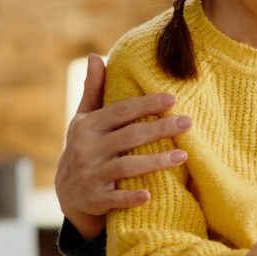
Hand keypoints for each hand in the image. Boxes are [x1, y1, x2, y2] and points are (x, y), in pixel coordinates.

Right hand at [55, 54, 193, 238]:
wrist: (68, 194)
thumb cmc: (85, 148)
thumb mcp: (84, 120)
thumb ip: (93, 90)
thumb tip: (96, 56)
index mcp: (87, 127)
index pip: (121, 112)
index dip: (146, 104)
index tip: (173, 98)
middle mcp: (86, 150)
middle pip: (129, 136)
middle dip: (160, 128)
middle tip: (188, 122)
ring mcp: (90, 176)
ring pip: (126, 167)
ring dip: (155, 162)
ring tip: (184, 155)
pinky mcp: (94, 200)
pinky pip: (115, 199)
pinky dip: (130, 197)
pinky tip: (150, 195)